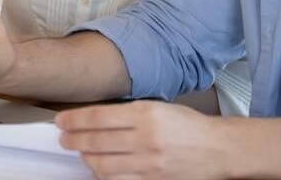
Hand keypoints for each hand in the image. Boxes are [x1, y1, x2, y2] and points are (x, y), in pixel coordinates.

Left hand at [57, 101, 231, 179]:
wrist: (218, 149)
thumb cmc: (190, 126)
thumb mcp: (159, 107)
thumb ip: (128, 113)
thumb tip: (95, 118)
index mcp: (146, 113)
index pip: (98, 117)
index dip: (74, 120)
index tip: (62, 122)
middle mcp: (146, 138)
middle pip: (95, 141)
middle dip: (73, 140)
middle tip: (65, 138)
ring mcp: (149, 163)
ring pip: (102, 165)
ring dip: (86, 159)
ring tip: (82, 153)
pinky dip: (103, 176)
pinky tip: (100, 169)